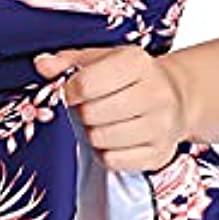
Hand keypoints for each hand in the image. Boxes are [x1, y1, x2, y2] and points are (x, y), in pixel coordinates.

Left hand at [34, 45, 190, 171]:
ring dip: (92, 134)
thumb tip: (41, 65)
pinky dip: (105, 154)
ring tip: (102, 123)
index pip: (85, 84)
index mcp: (137, 62)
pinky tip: (113, 140)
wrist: (177, 97)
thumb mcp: (101, 58)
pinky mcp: (159, 154)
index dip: (70, 91)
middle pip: (92, 114)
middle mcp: (155, 93)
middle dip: (83, 113)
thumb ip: (67, 61)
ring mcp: (161, 126)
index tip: (73, 92)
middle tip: (90, 109)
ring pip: (102, 139)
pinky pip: (114, 161)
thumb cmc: (131, 77)